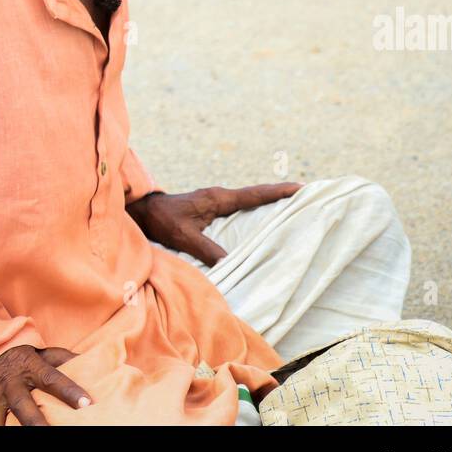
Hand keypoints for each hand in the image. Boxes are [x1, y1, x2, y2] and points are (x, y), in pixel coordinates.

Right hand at [0, 345, 91, 425]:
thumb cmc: (15, 356)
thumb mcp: (37, 352)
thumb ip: (61, 359)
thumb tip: (88, 360)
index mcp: (28, 366)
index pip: (52, 378)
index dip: (69, 390)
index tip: (86, 403)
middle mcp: (9, 382)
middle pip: (22, 404)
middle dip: (35, 422)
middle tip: (47, 432)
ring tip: (6, 439)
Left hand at [127, 183, 303, 265]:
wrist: (144, 211)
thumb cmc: (162, 220)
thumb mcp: (184, 236)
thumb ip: (207, 249)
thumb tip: (231, 264)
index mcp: (219, 199)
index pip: (255, 195)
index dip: (279, 192)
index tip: (302, 188)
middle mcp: (222, 197)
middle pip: (258, 195)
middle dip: (281, 195)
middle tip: (307, 195)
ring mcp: (217, 202)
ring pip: (250, 201)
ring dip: (269, 203)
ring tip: (293, 207)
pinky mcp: (212, 209)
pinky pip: (241, 209)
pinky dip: (255, 212)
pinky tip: (263, 221)